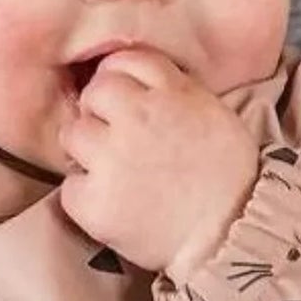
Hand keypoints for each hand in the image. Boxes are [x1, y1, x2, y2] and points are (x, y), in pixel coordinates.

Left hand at [58, 47, 259, 277]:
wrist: (230, 238)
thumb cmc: (229, 179)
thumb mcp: (214, 114)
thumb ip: (177, 92)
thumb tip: (142, 84)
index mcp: (172, 94)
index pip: (123, 62)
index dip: (119, 79)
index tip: (123, 101)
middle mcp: (137, 118)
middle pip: (94, 93)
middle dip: (99, 112)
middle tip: (115, 139)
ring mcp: (112, 159)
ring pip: (72, 134)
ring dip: (86, 151)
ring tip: (111, 172)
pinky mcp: (95, 201)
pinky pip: (69, 186)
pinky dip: (84, 195)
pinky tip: (111, 203)